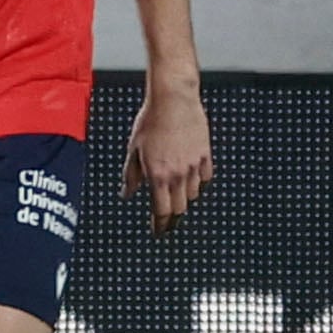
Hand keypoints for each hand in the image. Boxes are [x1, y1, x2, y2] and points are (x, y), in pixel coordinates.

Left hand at [123, 83, 212, 233]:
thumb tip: (126, 193)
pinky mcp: (206, 156)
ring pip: (194, 194)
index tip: (158, 232)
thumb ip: (130, 174)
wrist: (173, 100)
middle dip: (172, 217)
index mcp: (158, 175)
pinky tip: (191, 179)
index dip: (160, 225)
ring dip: (184, 198)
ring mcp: (195, 166)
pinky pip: (205, 178)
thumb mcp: (133, 148)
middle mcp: (179, 174)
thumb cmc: (150, 121)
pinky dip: (199, 183)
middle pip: (179, 207)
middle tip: (166, 222)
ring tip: (175, 196)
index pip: (162, 210)